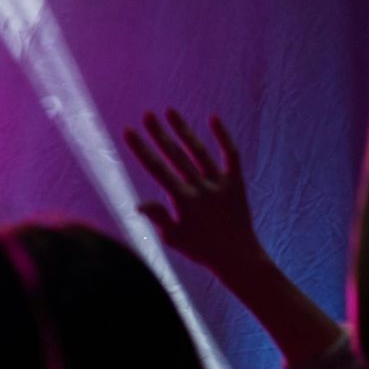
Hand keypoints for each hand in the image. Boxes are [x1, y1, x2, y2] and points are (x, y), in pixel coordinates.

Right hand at [123, 112, 272, 291]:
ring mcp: (220, 184)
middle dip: (159, 134)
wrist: (238, 257)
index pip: (157, 169)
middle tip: (147, 114)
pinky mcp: (236, 183)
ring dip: (183, 130)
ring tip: (170, 111)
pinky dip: (223, 136)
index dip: (141, 148)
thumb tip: (138, 204)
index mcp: (183, 201)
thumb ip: (158, 217)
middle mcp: (201, 188)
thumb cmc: (200, 250)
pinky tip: (213, 117)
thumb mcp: (174, 238)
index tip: (129, 131)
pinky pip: (231, 155)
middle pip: (175, 155)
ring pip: (198, 151)